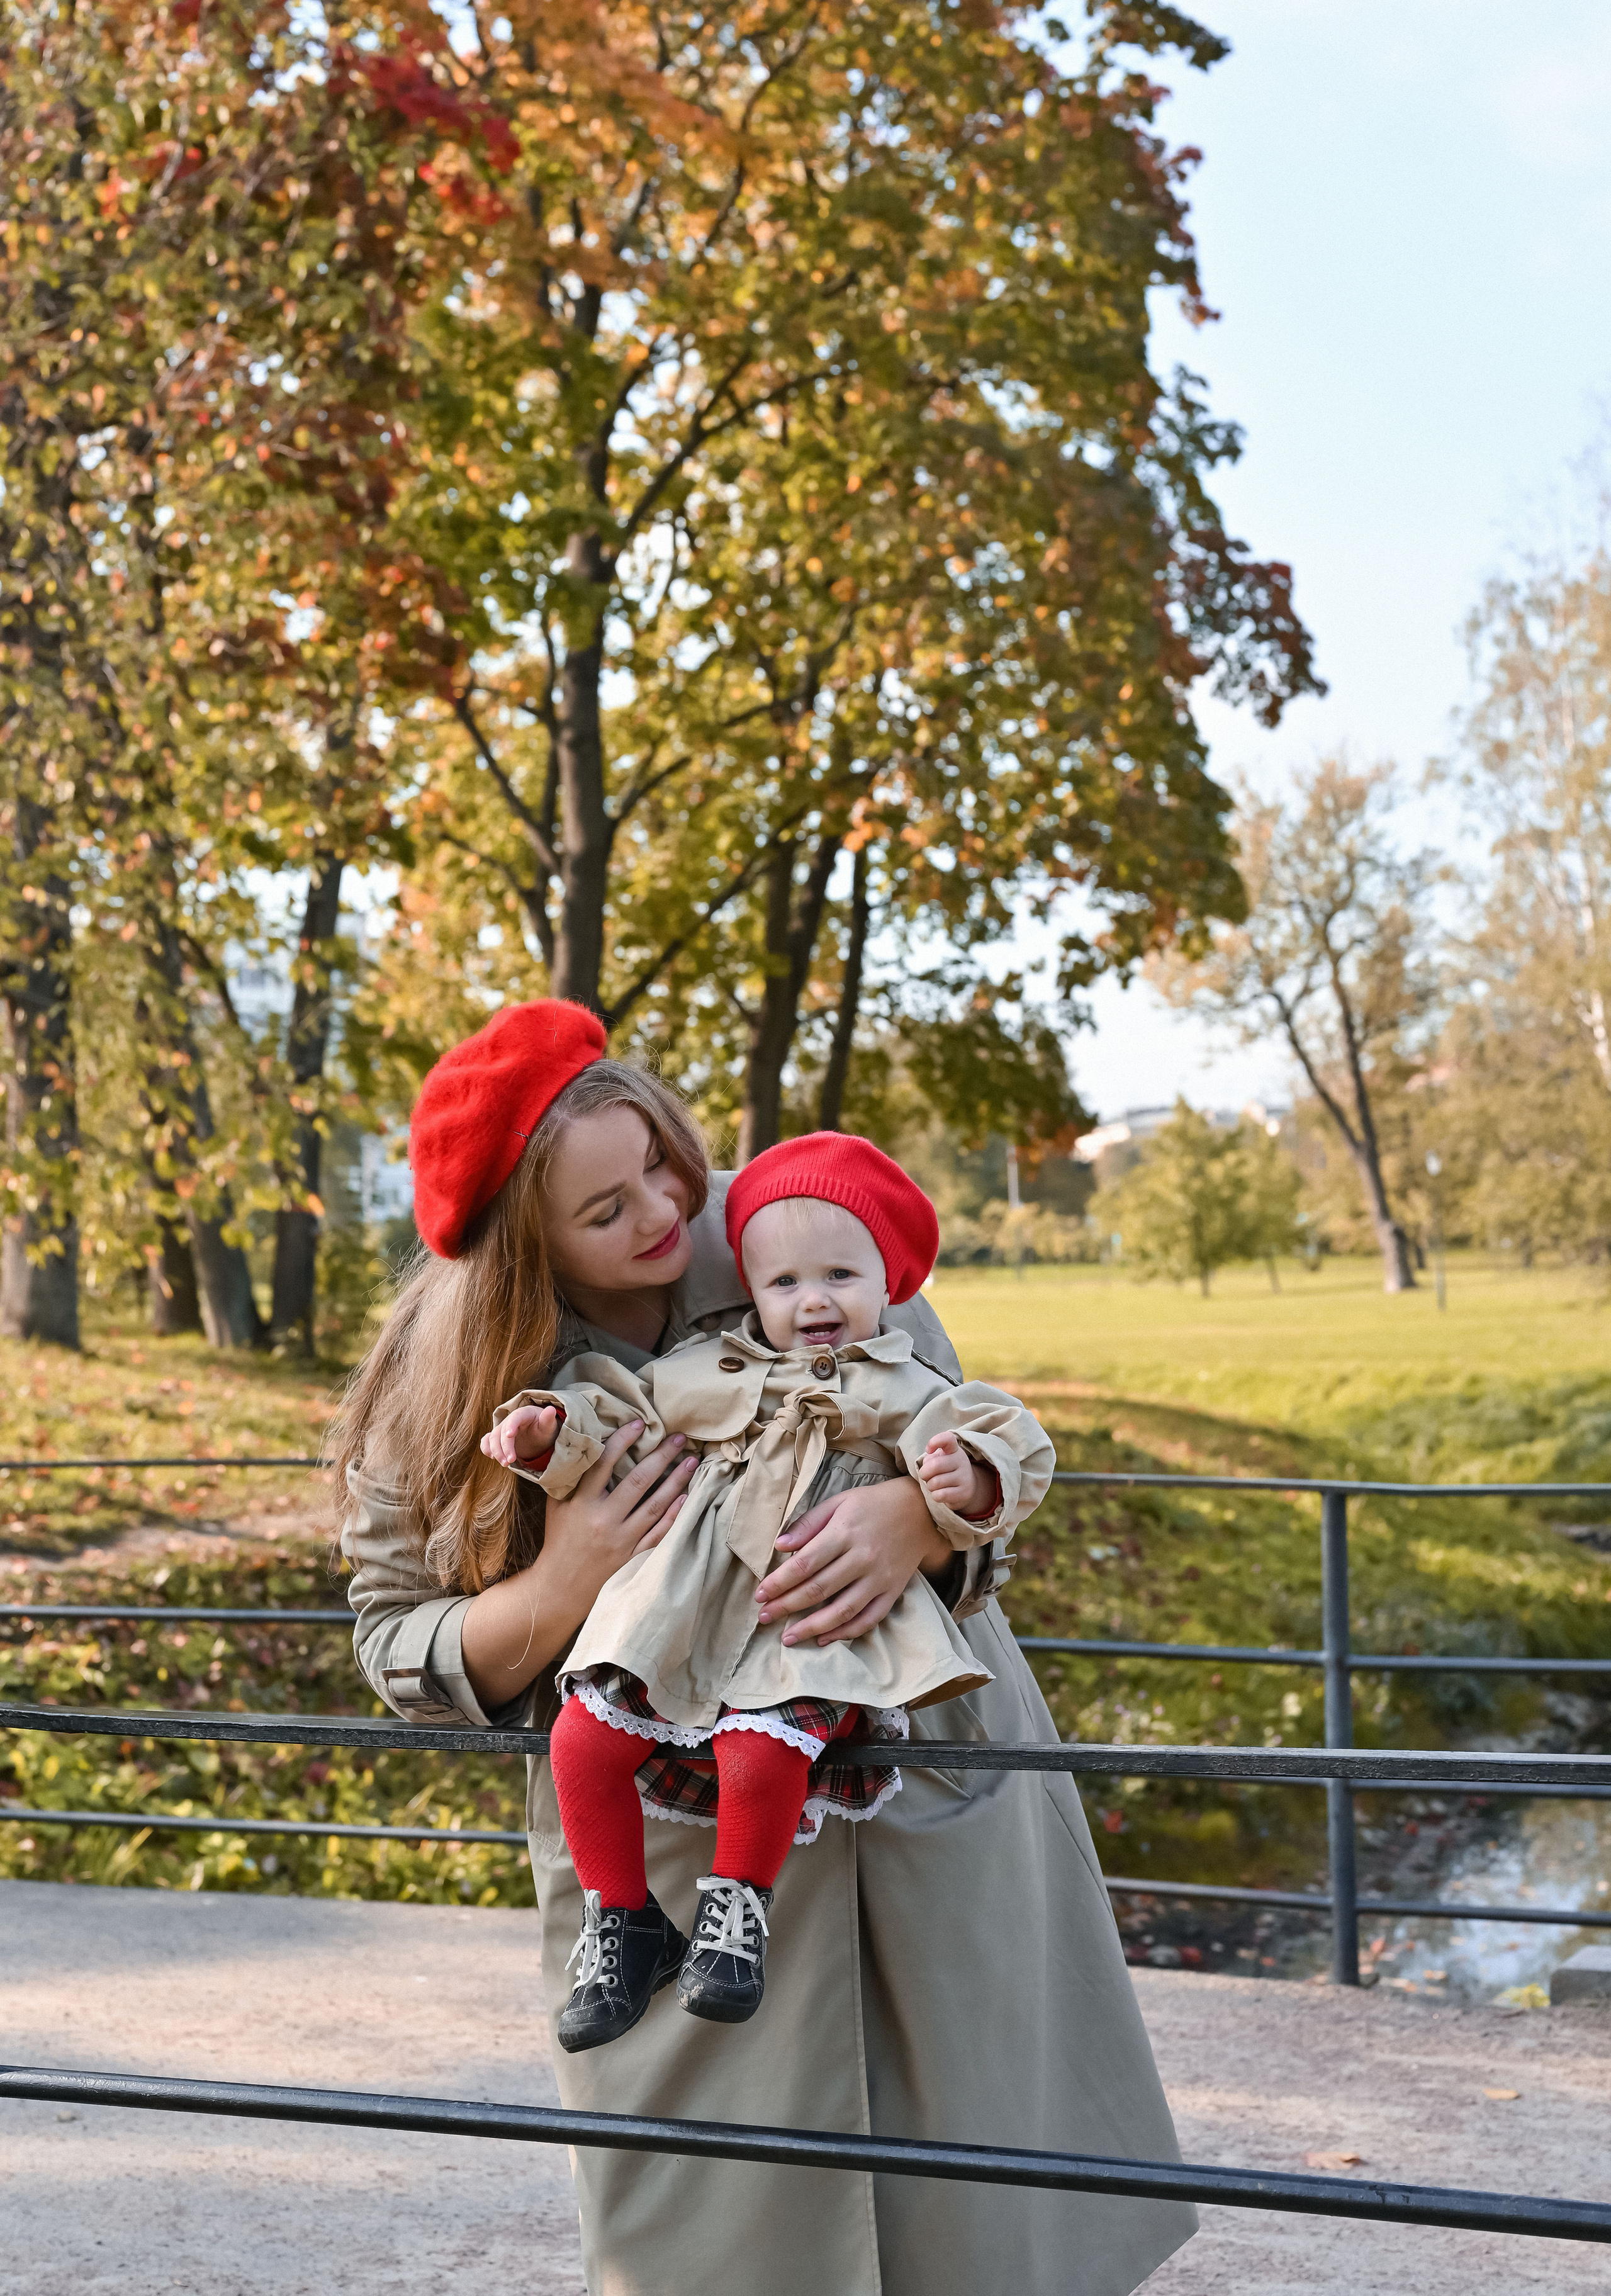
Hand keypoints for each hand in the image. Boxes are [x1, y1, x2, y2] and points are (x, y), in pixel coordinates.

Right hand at [460, 1418, 698, 1705]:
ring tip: (691, 1461)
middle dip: (661, 1456)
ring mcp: (621, 1540)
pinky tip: (686, 1497)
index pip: (604, 1464)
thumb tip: (581, 1442)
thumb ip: (570, 1478)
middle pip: (638, 1481)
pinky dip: (674, 1515)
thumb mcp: (556, 1506)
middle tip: (679, 1437)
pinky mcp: (633, 1557)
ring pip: (655, 1506)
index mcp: (581, 1503)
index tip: (640, 1423)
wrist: (559, 1588)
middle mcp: (603, 1520)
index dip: (623, 1440)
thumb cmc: (559, 1540)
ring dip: (676, 1481)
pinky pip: (659, 1533)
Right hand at [480, 1403, 559, 1467]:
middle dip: (504, 1447)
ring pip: (492, 1438)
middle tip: (510, 1461)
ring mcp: (502, 1429)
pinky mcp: (498, 1438)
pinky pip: (487, 1441)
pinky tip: (492, 1457)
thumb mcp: (549, 1425)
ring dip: (496, 1451)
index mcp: (523, 1413)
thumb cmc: (545, 1429)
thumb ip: (548, 1419)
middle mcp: (510, 1420)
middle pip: (501, 1431)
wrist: (539, 1436)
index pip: (515, 1417)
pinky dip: (486, 1448)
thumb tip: (551, 1410)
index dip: (511, 1425)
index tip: (509, 1435)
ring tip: (505, 1464)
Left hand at [754, 1474, 953, 1647]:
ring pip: (842, 1610)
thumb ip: (808, 1524)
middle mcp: (862, 1558)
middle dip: (787, 1606)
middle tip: (764, 1617)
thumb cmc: (872, 1504)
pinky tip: (824, 1639)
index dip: (779, 1582)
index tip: (760, 1594)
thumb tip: (779, 1546)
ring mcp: (880, 1577)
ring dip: (812, 1627)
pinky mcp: (893, 1591)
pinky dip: (846, 1632)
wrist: (921, 1510)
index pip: (805, 1564)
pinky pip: (869, 1619)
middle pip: (819, 1589)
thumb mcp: (838, 1503)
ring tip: (788, 1637)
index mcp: (845, 1532)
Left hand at [918, 1430, 992, 1515]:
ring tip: (934, 1485)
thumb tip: (926, 1464)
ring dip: (929, 1486)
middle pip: (935, 1465)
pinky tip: (940, 1493)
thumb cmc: (946, 1471)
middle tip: (925, 1476)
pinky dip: (935, 1495)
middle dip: (924, 1473)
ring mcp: (965, 1477)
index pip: (947, 1439)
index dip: (935, 1441)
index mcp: (954, 1450)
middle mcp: (962, 1461)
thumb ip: (930, 1459)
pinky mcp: (964, 1493)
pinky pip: (940, 1495)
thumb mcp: (939, 1460)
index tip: (929, 1450)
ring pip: (935, 1482)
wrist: (967, 1487)